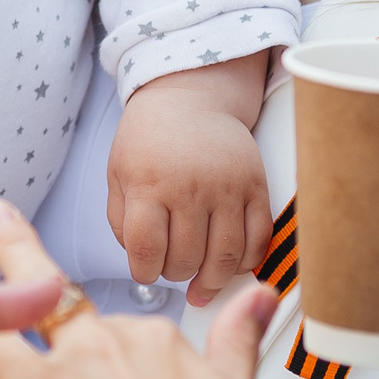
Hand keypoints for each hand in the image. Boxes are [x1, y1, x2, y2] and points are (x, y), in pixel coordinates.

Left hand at [108, 56, 273, 306]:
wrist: (190, 98)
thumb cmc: (150, 138)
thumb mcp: (118, 173)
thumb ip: (120, 220)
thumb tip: (141, 260)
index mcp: (149, 184)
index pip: (146, 250)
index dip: (144, 272)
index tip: (146, 271)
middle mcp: (189, 187)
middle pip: (186, 259)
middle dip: (176, 273)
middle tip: (173, 266)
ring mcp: (226, 187)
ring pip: (226, 258)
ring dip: (212, 279)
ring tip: (202, 280)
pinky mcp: (255, 186)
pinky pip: (260, 239)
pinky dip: (248, 261)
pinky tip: (232, 264)